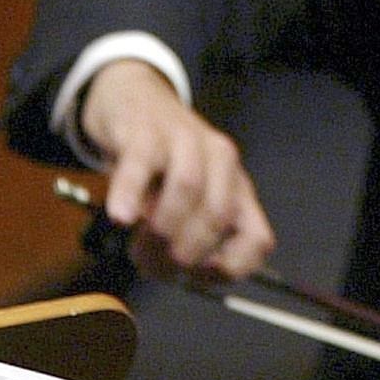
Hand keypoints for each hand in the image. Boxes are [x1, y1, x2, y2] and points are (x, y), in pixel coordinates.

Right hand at [78, 60, 274, 279]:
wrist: (135, 100)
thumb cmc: (163, 165)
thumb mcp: (188, 204)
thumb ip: (187, 237)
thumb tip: (176, 272)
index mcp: (237, 187)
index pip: (258, 238)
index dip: (230, 269)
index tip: (197, 278)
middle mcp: (221, 160)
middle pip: (218, 215)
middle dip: (185, 254)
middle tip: (154, 267)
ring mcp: (185, 140)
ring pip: (189, 186)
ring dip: (162, 229)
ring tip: (138, 248)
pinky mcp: (145, 130)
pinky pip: (141, 163)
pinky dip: (131, 195)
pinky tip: (121, 217)